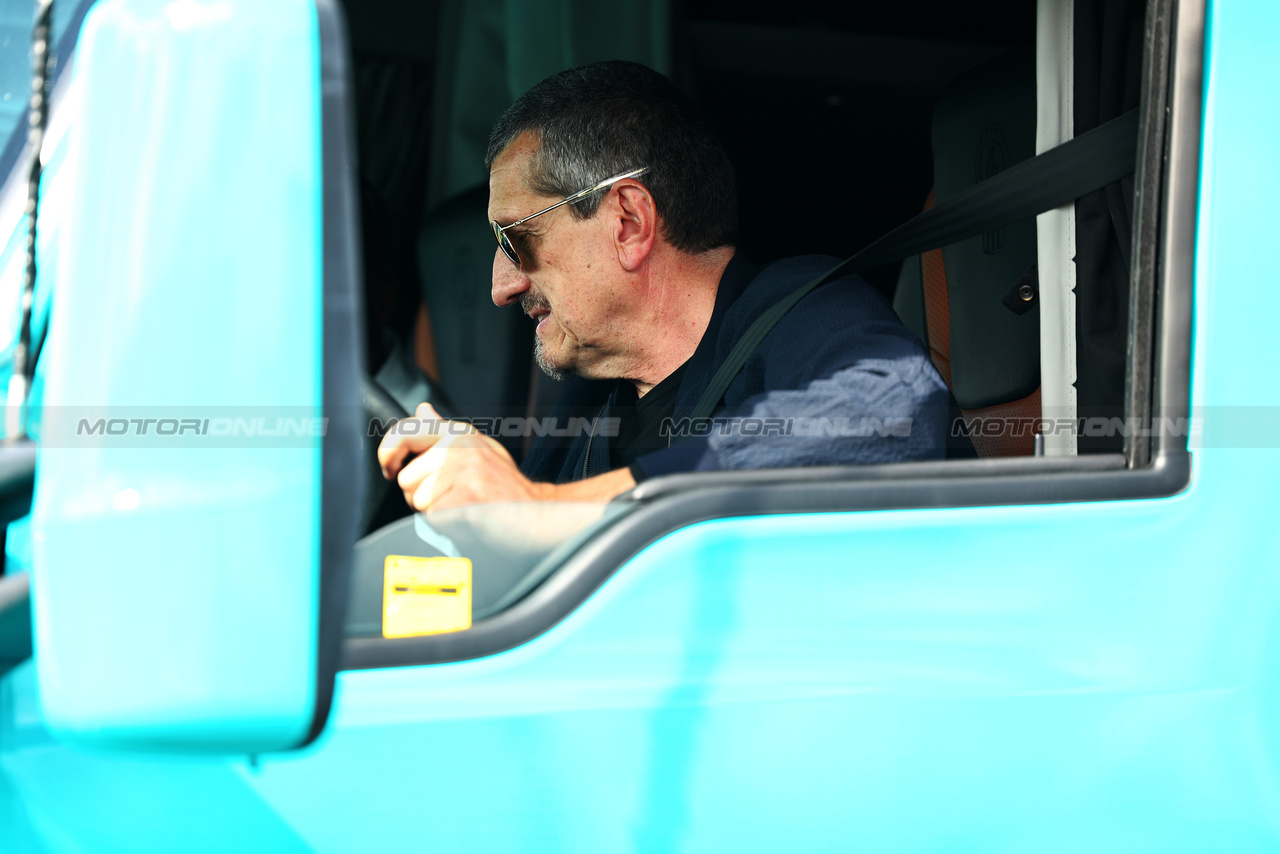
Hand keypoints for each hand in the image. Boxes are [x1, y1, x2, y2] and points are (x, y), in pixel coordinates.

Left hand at [378, 403, 549, 511]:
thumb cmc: (503, 486)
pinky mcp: (465, 496)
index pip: (406, 432)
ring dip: (434, 512)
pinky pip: (432, 517)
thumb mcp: (476, 448)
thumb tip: (422, 409)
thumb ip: (444, 431)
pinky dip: (446, 525)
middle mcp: (458, 446)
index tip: (390, 468)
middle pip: (406, 479)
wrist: (534, 512)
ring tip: (461, 507)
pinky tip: (466, 518)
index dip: (387, 452)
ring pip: (417, 501)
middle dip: (420, 496)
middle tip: (450, 497)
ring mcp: (462, 470)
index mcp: (457, 433)